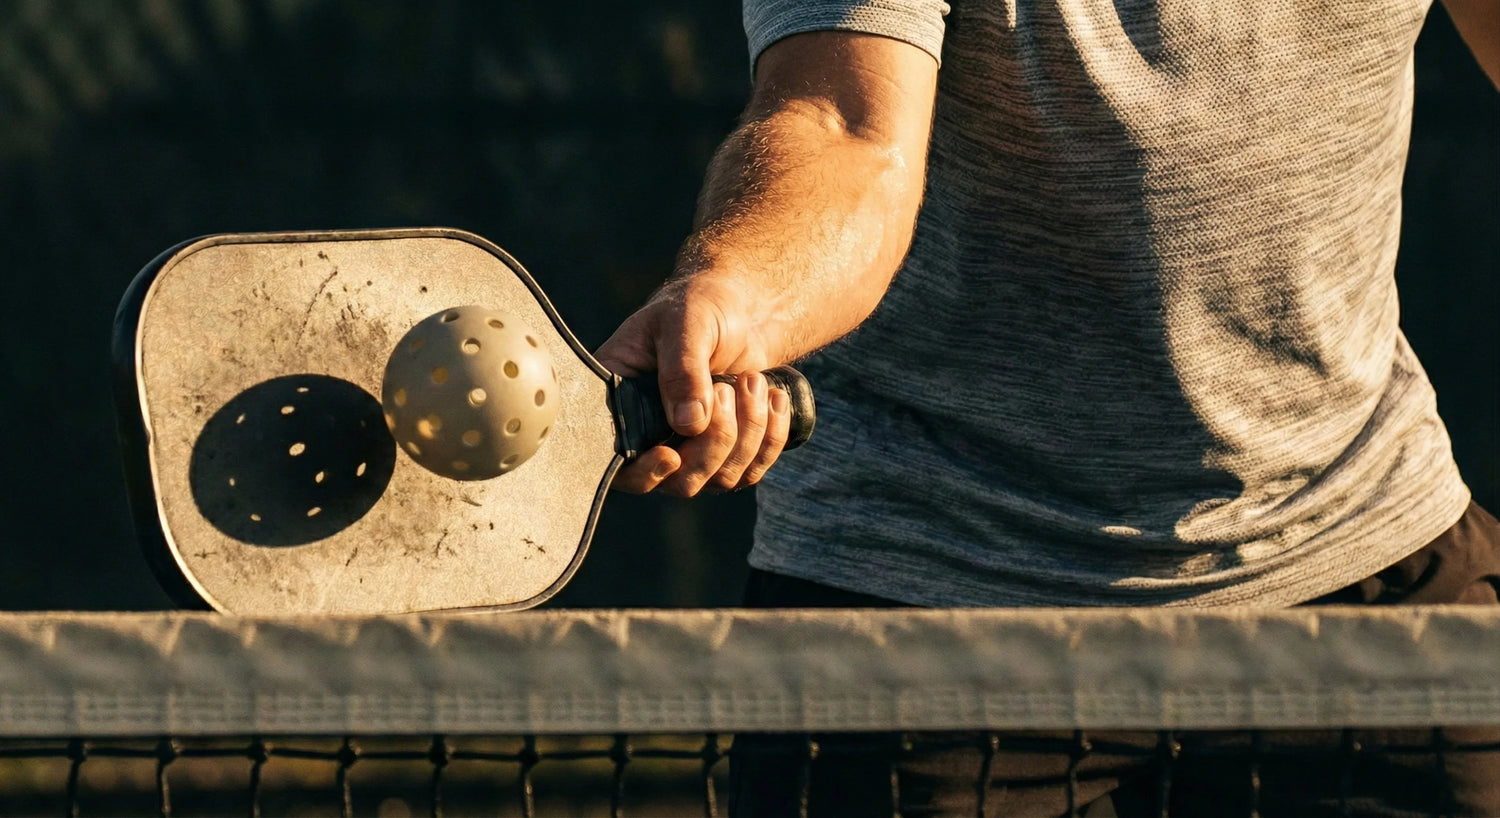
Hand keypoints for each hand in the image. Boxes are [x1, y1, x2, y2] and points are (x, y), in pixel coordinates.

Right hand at [595, 277, 793, 495]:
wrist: (738, 309)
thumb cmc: (700, 306)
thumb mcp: (685, 323)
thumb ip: (682, 368)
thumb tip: (688, 425)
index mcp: (620, 402)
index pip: (618, 461)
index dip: (642, 472)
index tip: (671, 454)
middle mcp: (650, 435)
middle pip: (679, 481)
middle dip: (715, 442)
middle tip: (728, 388)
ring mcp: (689, 449)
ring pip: (719, 478)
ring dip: (748, 433)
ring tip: (753, 379)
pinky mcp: (726, 452)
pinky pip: (750, 471)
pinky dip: (771, 440)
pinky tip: (774, 400)